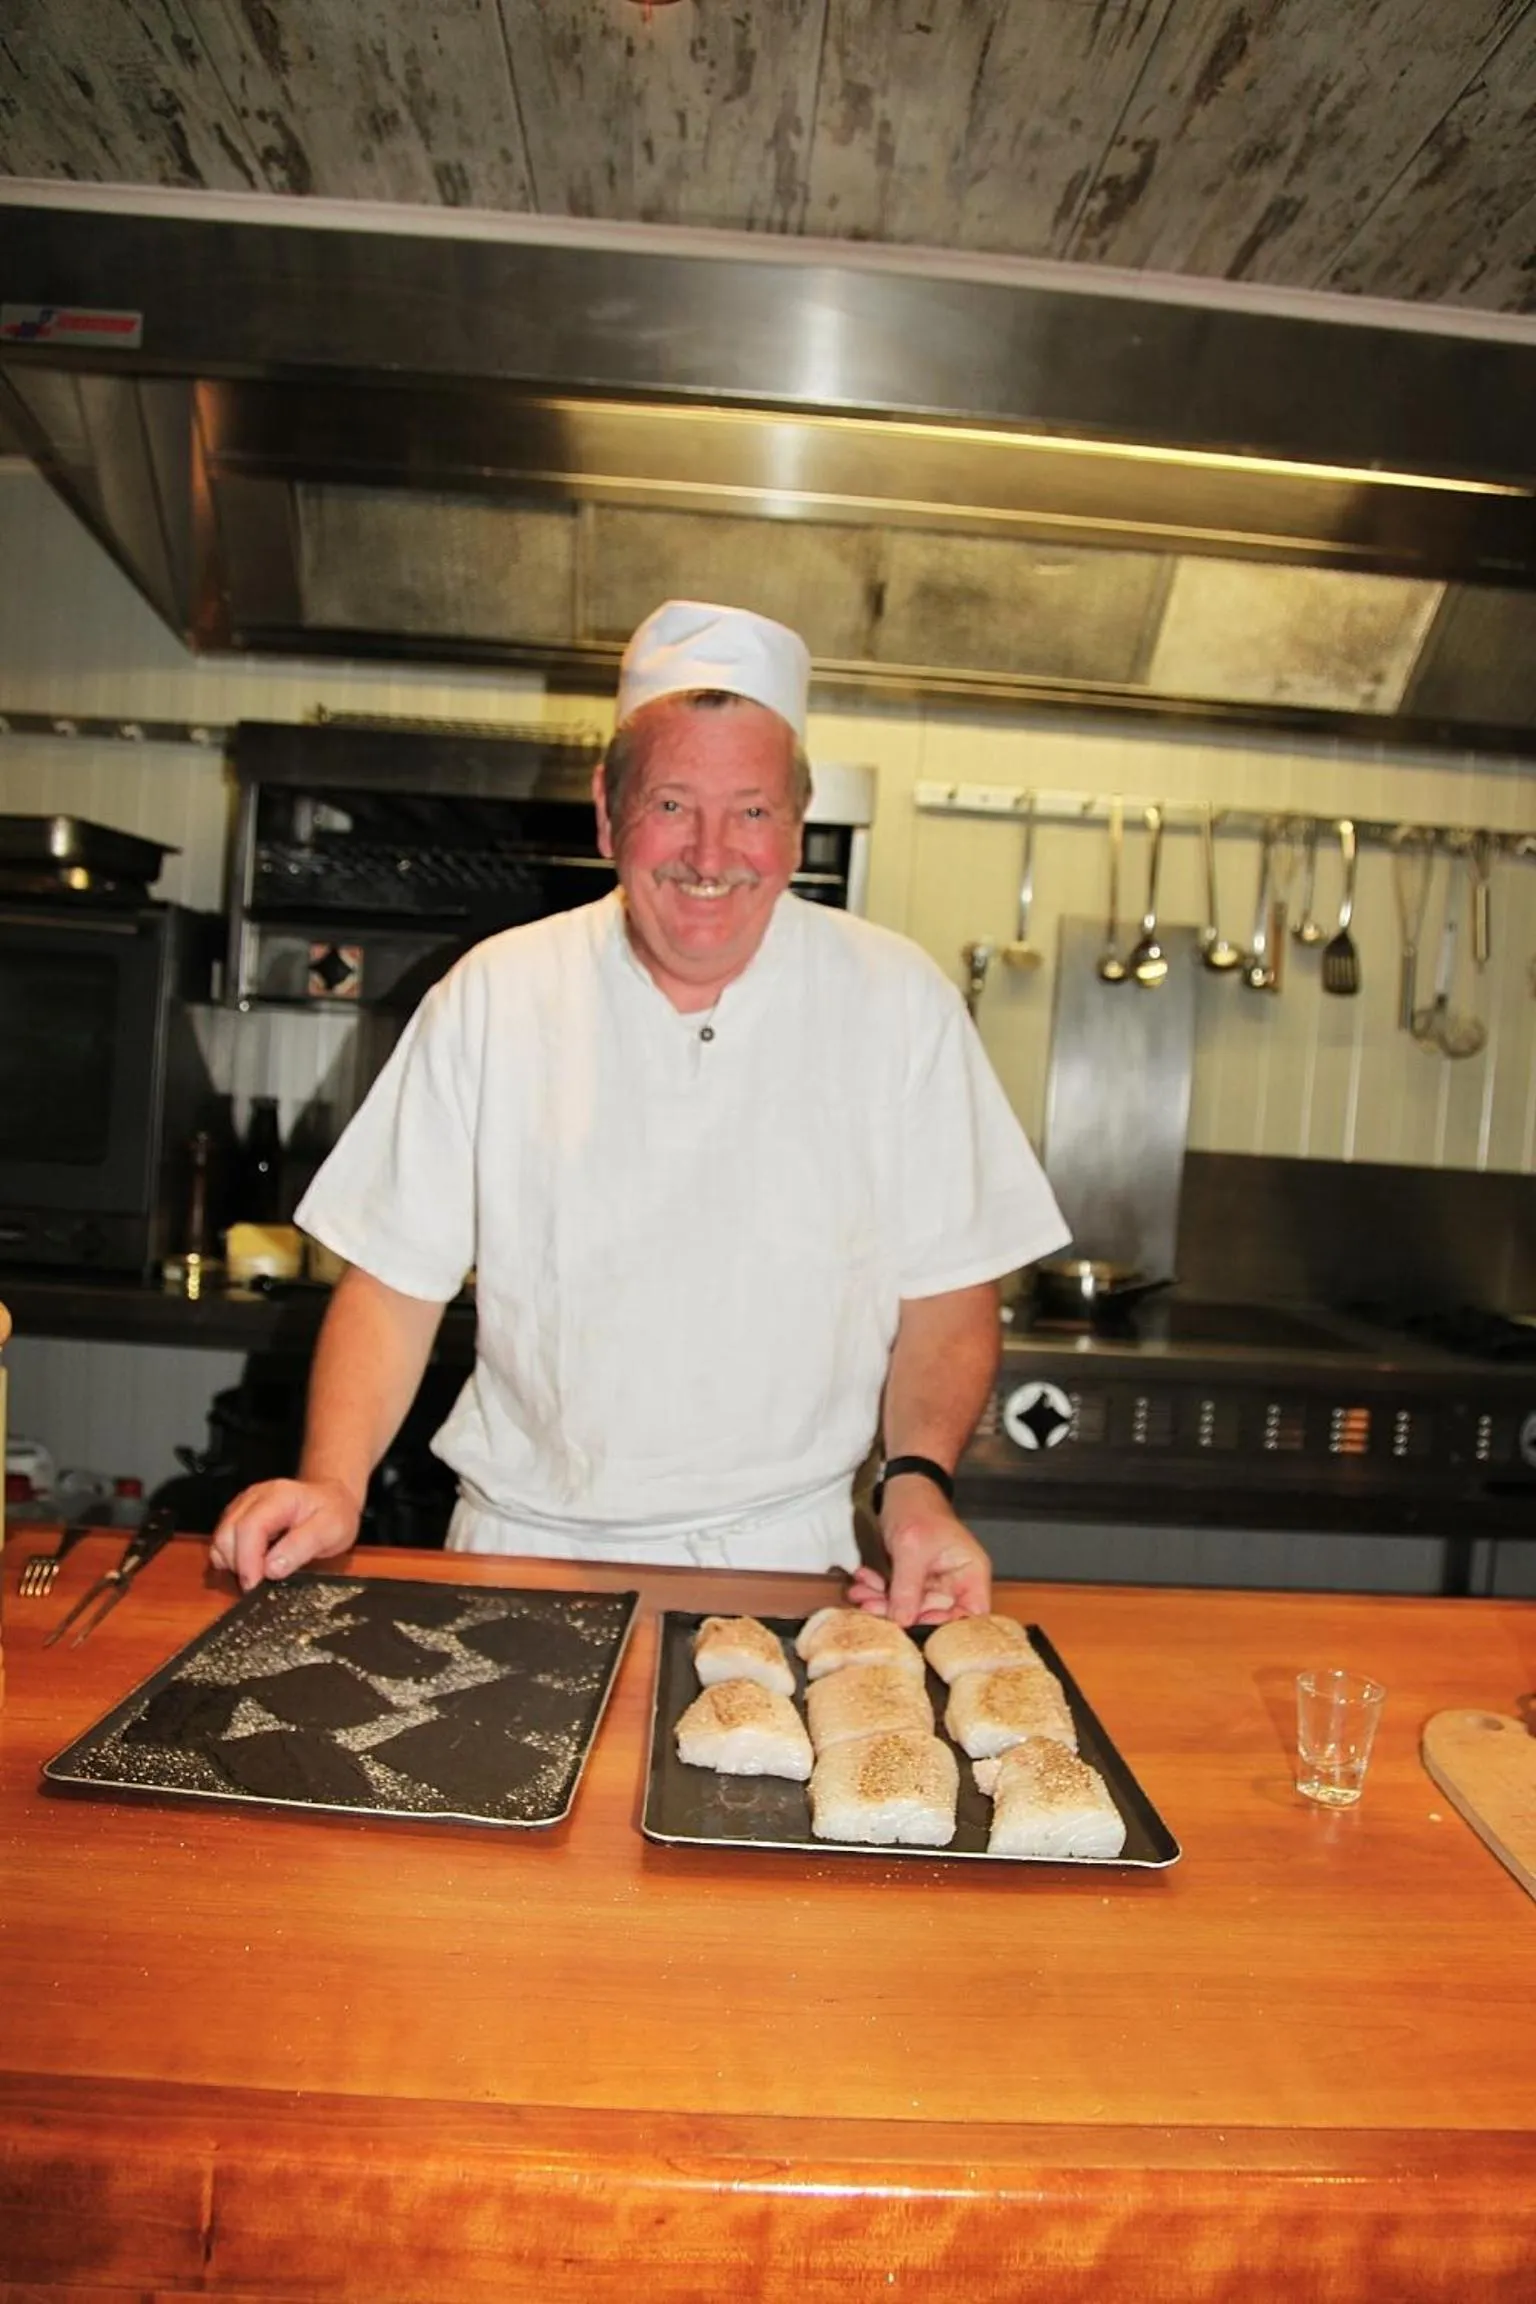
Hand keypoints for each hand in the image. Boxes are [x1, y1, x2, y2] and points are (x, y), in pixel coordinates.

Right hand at [208, 1477, 362, 1592]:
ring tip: (258, 1574)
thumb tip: (270, 1569)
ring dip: (232, 1563)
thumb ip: (301, 1547)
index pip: (250, 1527)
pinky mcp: (237, 1515)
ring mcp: (242, 1505)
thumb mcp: (332, 1531)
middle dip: (238, 1565)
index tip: (253, 1586)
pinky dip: (230, 1558)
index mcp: (279, 1496)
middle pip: (227, 1533)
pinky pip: (222, 1540)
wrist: (332, 1498)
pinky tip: (252, 1564)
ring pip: (220, 1539)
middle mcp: (254, 1497)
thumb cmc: (334, 1515)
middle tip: (259, 1585)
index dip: (247, 1560)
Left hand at [847, 1489, 991, 1626]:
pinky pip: (898, 1593)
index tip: (914, 1628)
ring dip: (883, 1602)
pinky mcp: (916, 1578)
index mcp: (971, 1574)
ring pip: (912, 1607)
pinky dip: (879, 1590)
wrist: (903, 1486)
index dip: (946, 1628)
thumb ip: (908, 1589)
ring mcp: (936, 1582)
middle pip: (936, 1615)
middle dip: (901, 1614)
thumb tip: (903, 1623)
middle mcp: (957, 1582)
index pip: (971, 1616)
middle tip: (871, 1609)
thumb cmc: (918, 1508)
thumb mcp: (912, 1549)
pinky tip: (861, 1582)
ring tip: (859, 1595)